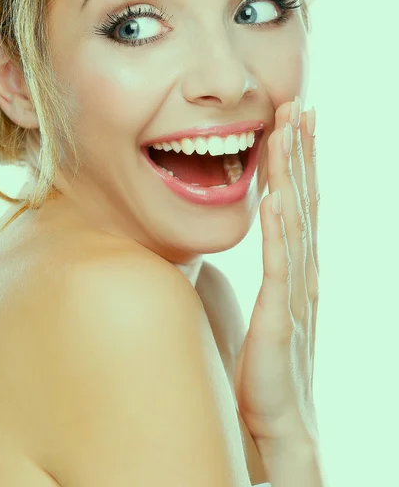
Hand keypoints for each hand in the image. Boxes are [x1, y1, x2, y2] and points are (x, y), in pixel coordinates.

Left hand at [233, 97, 319, 448]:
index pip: (297, 205)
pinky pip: (279, 270)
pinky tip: (277, 199)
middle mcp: (298, 276)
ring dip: (293, 177)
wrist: (272, 424)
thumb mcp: (255, 311)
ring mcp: (293, 298)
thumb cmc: (260, 370)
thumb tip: (229, 251)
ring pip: (296, 225)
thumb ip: (252, 276)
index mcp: (291, 272)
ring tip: (289, 134)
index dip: (297, 164)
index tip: (292, 122)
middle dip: (301, 154)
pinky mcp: (279, 322)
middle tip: (298, 107)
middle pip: (303, 203)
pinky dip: (281, 233)